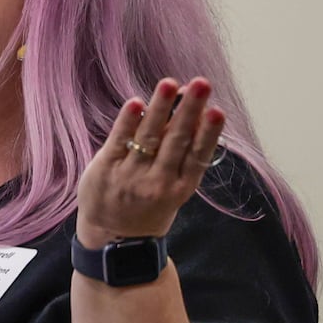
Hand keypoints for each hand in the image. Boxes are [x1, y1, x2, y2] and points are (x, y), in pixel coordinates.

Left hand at [76, 77, 224, 248]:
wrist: (112, 238)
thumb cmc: (148, 205)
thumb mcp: (172, 187)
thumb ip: (179, 152)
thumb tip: (191, 110)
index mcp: (181, 187)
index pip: (198, 156)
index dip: (208, 133)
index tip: (217, 111)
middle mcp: (158, 182)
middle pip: (176, 140)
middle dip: (189, 110)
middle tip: (201, 83)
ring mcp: (131, 176)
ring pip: (148, 137)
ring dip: (159, 108)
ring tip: (169, 84)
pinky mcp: (105, 169)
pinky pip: (118, 141)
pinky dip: (128, 121)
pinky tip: (136, 103)